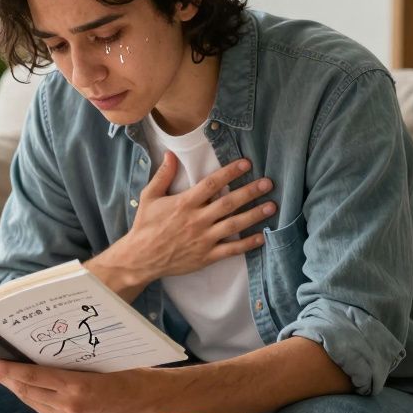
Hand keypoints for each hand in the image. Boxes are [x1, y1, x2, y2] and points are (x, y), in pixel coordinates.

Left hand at [0, 359, 165, 412]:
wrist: (143, 398)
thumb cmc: (124, 371)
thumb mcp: (94, 360)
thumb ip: (65, 364)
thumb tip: (33, 357)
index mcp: (76, 387)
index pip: (32, 377)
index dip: (8, 370)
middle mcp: (69, 406)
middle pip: (27, 391)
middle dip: (7, 379)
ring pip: (33, 401)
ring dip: (17, 388)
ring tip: (3, 375)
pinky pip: (43, 409)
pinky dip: (32, 397)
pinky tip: (25, 387)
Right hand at [123, 153, 274, 279]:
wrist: (140, 258)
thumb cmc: (145, 226)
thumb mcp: (149, 197)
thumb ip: (163, 175)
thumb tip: (170, 154)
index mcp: (185, 203)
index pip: (212, 184)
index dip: (230, 172)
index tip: (247, 164)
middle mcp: (197, 220)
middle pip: (228, 203)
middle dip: (250, 191)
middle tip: (268, 183)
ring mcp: (203, 239)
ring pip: (234, 225)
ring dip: (254, 215)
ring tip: (271, 206)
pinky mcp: (206, 256)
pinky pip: (231, 250)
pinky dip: (248, 244)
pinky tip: (262, 236)